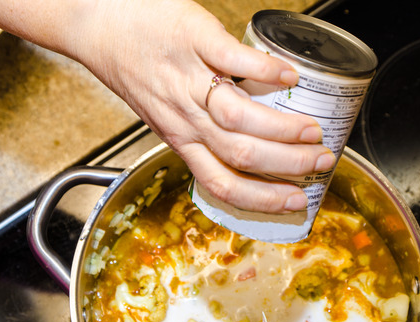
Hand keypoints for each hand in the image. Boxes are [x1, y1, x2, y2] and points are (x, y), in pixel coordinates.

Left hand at [76, 0, 334, 212]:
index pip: (222, 183)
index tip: (295, 201)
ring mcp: (189, 79)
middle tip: (321, 162)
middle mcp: (184, 117)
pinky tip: (290, 76)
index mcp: (180, 138)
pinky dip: (267, 70)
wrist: (98, 22)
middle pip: (240, 155)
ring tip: (313, 129)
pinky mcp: (194, 38)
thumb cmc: (131, 64)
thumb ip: (198, 129)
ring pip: (240, 117)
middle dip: (288, 165)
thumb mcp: (163, 111)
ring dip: (283, 129)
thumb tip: (245, 144)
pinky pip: (234, 59)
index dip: (263, 199)